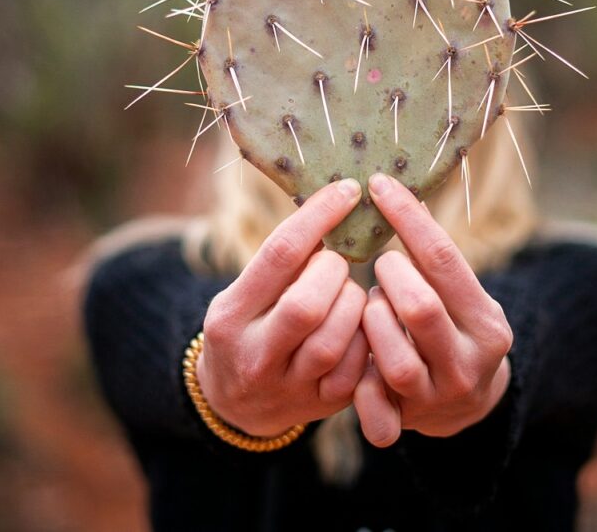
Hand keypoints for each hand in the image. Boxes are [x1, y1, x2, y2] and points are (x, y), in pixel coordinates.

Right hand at [198, 178, 368, 436]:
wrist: (235, 405)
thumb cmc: (248, 328)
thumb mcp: (243, 294)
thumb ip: (282, 263)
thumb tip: (335, 204)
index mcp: (230, 317)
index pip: (279, 255)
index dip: (319, 217)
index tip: (347, 190)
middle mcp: (254, 356)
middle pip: (307, 305)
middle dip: (334, 272)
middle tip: (336, 263)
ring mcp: (289, 387)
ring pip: (336, 339)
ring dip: (353, 304)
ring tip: (347, 293)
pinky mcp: (323, 404)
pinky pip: (358, 366)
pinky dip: (367, 336)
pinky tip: (360, 323)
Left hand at [354, 173, 512, 447]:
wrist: (466, 402)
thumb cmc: (452, 326)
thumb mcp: (460, 295)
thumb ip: (433, 262)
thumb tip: (393, 190)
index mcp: (487, 322)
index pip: (443, 259)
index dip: (407, 218)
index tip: (377, 185)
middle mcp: (469, 362)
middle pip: (419, 308)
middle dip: (389, 277)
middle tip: (380, 264)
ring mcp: (438, 397)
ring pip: (393, 358)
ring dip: (371, 323)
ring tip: (372, 308)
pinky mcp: (408, 422)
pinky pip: (375, 408)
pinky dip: (359, 385)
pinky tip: (356, 358)